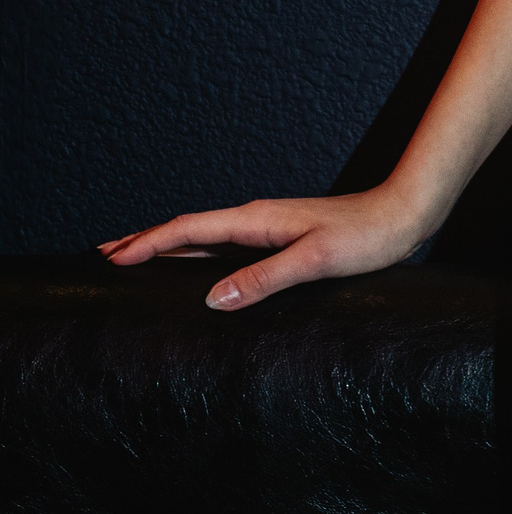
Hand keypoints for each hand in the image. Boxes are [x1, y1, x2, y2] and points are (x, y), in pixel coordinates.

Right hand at [98, 186, 432, 311]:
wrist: (403, 214)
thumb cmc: (366, 236)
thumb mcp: (316, 260)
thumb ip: (265, 278)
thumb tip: (213, 299)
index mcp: (257, 220)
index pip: (189, 229)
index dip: (149, 243)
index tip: (112, 257)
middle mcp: (256, 219)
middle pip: (188, 228)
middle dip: (146, 239)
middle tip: (105, 253)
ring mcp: (267, 227)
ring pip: (204, 235)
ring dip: (168, 244)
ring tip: (136, 255)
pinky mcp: (280, 238)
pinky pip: (224, 243)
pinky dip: (196, 250)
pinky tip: (194, 263)